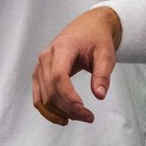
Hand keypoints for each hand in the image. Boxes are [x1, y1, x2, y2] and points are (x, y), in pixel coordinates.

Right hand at [32, 7, 120, 124]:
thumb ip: (103, 74)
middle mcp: (46, 56)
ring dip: (60, 112)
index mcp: (62, 47)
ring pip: (43, 97)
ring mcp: (40, 66)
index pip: (58, 76)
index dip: (68, 97)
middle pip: (51, 90)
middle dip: (69, 108)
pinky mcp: (39, 75)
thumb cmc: (96, 39)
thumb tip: (99, 95)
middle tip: (89, 117)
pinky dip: (49, 111)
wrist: (87, 28)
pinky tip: (63, 118)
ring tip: (80, 117)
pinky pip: (39, 98)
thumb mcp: (106, 53)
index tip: (83, 110)